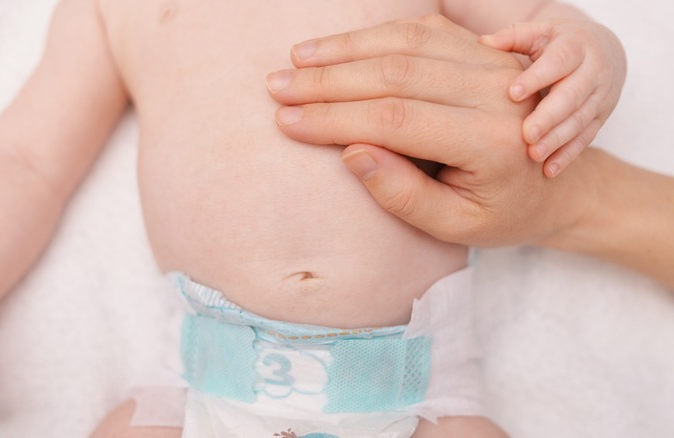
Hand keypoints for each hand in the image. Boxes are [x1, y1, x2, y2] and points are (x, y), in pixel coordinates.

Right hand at [267, 14, 592, 246]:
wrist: (560, 187)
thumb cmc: (503, 214)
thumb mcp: (455, 226)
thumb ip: (404, 194)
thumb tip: (350, 151)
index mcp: (490, 143)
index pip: (395, 119)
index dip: (335, 117)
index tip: (287, 120)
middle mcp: (496, 94)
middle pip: (396, 72)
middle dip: (328, 80)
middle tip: (277, 86)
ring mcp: (493, 65)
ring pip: (408, 42)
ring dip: (345, 49)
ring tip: (297, 59)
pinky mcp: (485, 51)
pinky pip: (426, 29)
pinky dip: (376, 33)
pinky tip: (339, 44)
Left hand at [480, 19, 625, 176]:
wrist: (604, 51)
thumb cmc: (558, 42)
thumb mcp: (540, 32)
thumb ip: (513, 37)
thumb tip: (482, 41)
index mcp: (577, 46)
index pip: (559, 61)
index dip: (537, 78)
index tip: (512, 93)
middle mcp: (594, 72)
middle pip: (572, 95)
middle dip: (549, 116)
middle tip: (526, 134)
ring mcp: (600, 98)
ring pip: (580, 120)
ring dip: (558, 139)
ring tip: (534, 154)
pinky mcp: (600, 119)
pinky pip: (585, 139)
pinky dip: (568, 156)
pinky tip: (549, 170)